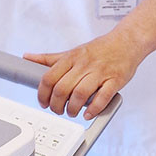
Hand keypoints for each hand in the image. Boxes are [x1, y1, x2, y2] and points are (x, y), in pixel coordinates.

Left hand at [24, 28, 144, 120]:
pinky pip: (103, 97)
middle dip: (56, 105)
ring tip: (72, 112)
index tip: (43, 102)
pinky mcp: (115, 80)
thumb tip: (28, 58)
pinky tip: (89, 113)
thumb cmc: (99, 49)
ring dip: (73, 109)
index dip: (42, 94)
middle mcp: (84, 64)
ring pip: (80, 94)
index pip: (49, 78)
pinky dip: (94, 109)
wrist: (127, 42)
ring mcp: (100, 72)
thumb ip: (50, 58)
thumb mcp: (72, 52)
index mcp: (71, 58)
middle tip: (58, 110)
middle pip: (62, 88)